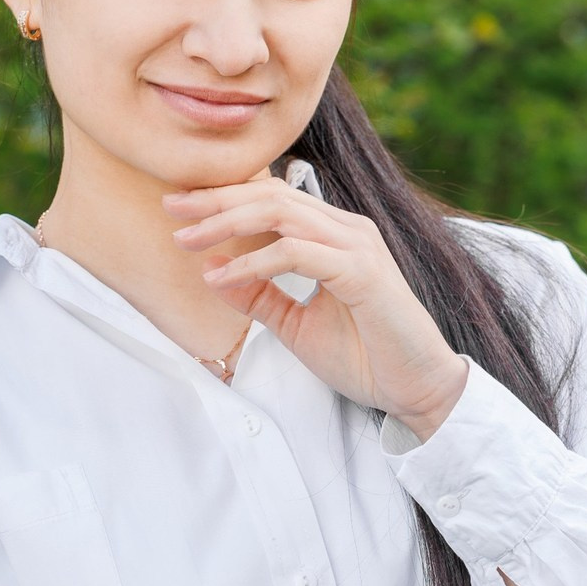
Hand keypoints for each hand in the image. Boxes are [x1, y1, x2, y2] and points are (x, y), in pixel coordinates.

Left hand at [164, 176, 466, 435]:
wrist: (416, 390)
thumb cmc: (366, 358)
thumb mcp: (296, 325)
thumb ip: (260, 296)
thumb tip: (214, 271)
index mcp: (334, 235)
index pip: (272, 200)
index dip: (223, 200)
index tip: (178, 211)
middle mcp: (346, 230)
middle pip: (271, 195)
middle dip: (216, 200)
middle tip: (170, 208)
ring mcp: (357, 246)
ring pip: (281, 215)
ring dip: (227, 224)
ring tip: (187, 239)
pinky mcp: (362, 271)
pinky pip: (296, 253)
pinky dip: (254, 263)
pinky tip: (224, 277)